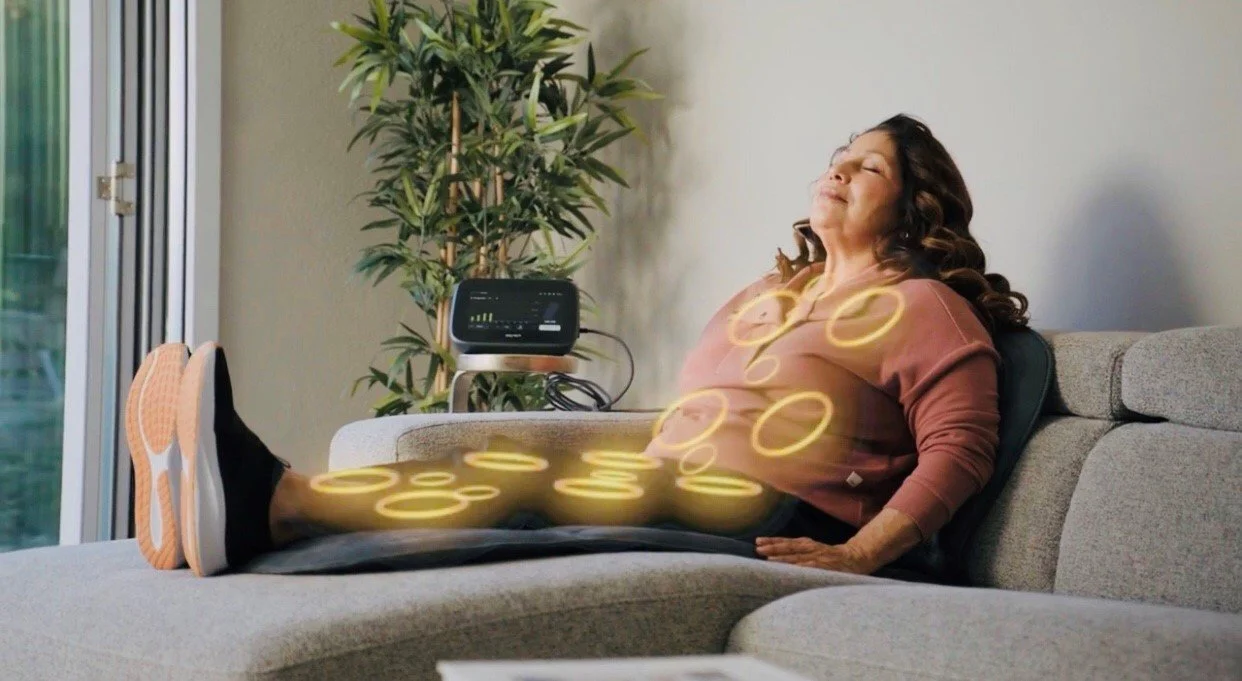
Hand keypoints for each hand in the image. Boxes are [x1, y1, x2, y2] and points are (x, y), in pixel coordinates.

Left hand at [754, 536, 876, 574]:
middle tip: (758, 548)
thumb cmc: (831, 557)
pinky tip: (790, 572)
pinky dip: (800, 569)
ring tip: (768, 560)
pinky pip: (811, 568)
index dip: (773, 541)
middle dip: (773, 548)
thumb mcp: (814, 550)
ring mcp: (819, 558)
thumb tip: (775, 557)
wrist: (856, 557)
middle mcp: (812, 548)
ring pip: (798, 558)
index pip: (787, 542)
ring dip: (783, 558)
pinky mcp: (826, 567)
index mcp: (808, 544)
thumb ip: (799, 554)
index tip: (758, 541)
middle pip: (790, 547)